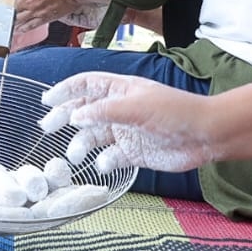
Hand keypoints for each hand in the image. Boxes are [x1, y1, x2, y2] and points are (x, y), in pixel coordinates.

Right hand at [38, 73, 216, 173]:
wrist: (204, 136)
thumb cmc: (175, 111)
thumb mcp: (136, 106)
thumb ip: (104, 111)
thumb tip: (75, 115)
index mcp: (121, 90)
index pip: (87, 85)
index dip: (66, 90)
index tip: (48, 100)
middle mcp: (120, 109)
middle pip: (85, 111)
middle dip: (65, 117)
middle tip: (48, 127)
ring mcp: (126, 132)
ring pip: (94, 136)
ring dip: (82, 144)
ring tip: (75, 154)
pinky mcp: (134, 153)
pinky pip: (111, 158)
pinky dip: (104, 163)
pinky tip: (104, 165)